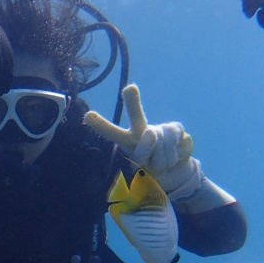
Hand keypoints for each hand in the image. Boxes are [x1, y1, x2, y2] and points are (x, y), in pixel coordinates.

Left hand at [84, 85, 202, 200]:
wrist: (174, 172)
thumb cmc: (150, 172)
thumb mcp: (141, 173)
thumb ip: (142, 156)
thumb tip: (151, 133)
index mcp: (127, 142)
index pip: (111, 133)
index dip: (100, 125)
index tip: (87, 116)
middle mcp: (140, 131)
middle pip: (136, 116)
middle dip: (132, 102)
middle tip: (129, 89)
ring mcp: (159, 128)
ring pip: (160, 141)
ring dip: (163, 158)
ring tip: (162, 162)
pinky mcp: (176, 128)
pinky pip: (175, 142)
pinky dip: (175, 155)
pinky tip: (173, 155)